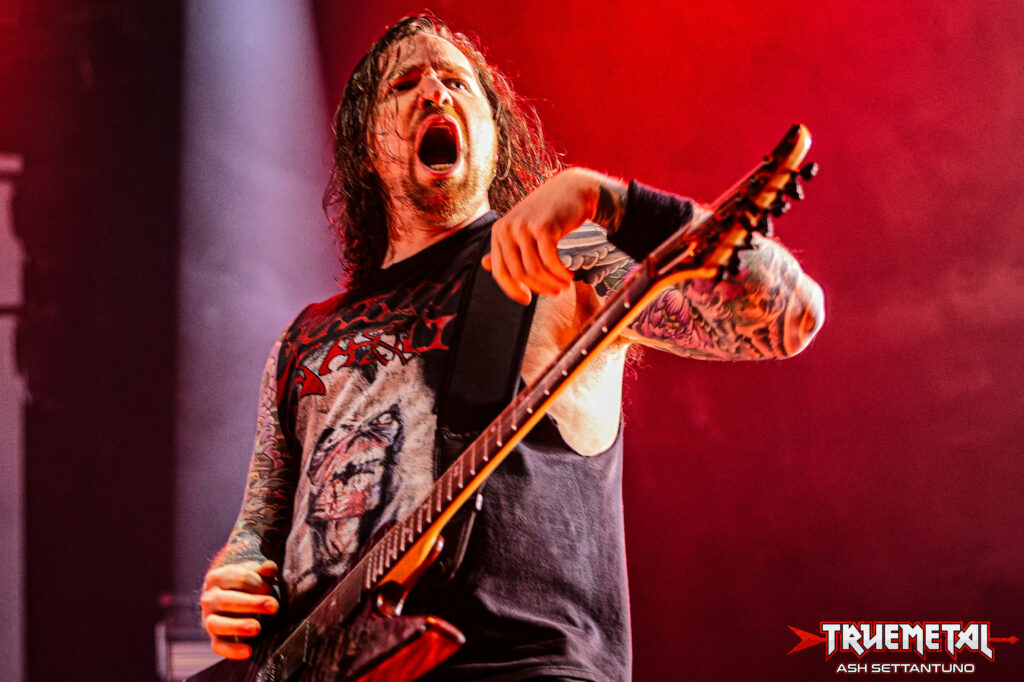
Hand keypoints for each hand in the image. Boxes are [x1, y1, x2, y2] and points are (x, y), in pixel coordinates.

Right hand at [200, 560, 278, 659]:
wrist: (226, 600)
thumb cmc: (243, 585)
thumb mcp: (252, 573)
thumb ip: (263, 570)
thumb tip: (271, 568)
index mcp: (217, 577)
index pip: (238, 578)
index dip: (257, 582)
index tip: (270, 587)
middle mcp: (209, 598)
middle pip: (227, 601)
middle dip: (252, 603)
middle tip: (274, 606)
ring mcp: (208, 619)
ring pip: (217, 624)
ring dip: (238, 626)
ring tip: (257, 628)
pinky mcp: (214, 637)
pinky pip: (218, 646)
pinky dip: (232, 650)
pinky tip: (248, 651)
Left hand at [483, 167, 609, 303]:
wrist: (573, 190)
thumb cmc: (547, 213)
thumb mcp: (521, 228)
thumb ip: (504, 247)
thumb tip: (485, 265)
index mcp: (498, 232)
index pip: (500, 272)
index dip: (513, 291)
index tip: (527, 301)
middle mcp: (507, 228)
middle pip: (519, 274)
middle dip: (539, 288)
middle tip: (556, 293)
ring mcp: (524, 227)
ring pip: (535, 270)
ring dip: (552, 283)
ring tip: (565, 285)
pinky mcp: (543, 227)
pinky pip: (550, 262)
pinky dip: (561, 273)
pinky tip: (570, 276)